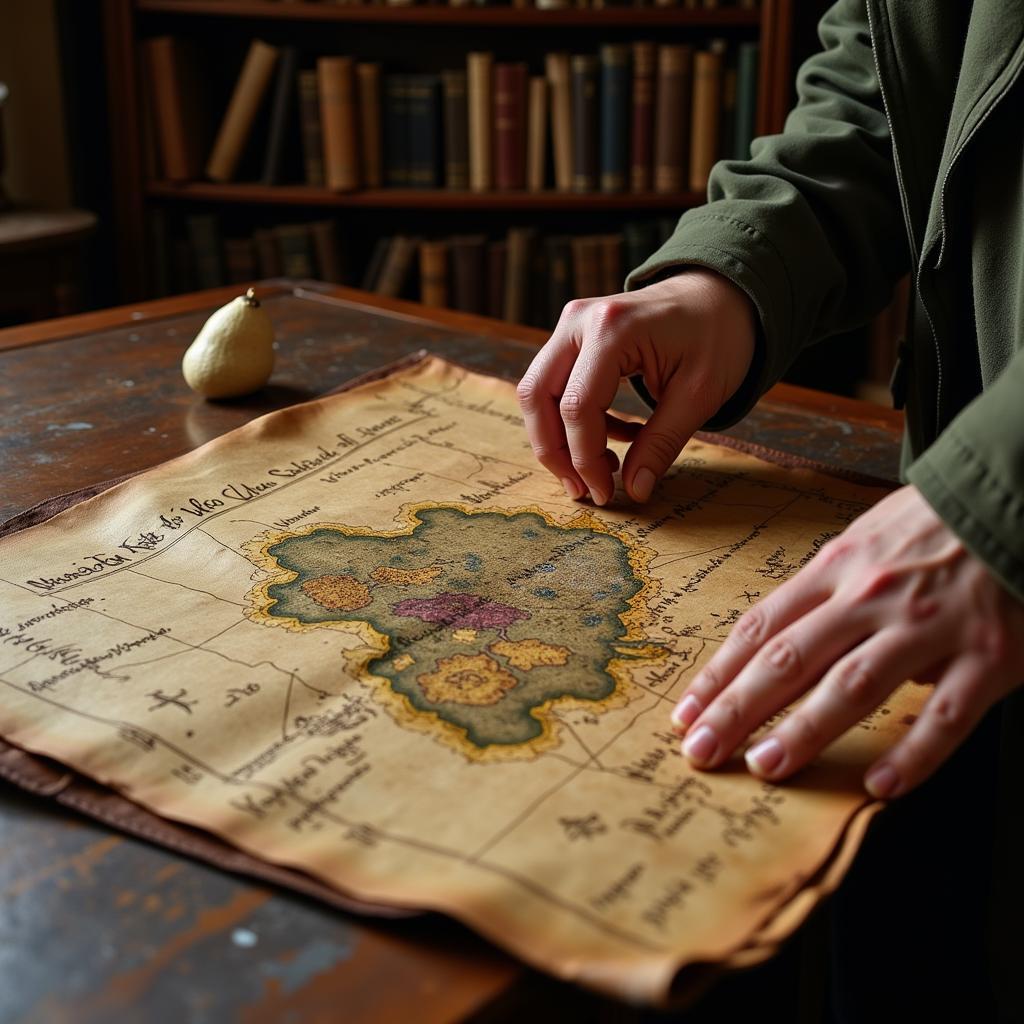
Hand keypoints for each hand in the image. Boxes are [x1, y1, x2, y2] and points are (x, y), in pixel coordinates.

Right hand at [517, 271, 756, 505]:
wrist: (722, 293)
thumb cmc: (718, 336)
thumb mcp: (699, 395)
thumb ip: (661, 444)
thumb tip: (634, 490)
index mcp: (612, 330)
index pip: (577, 408)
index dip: (584, 459)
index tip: (605, 493)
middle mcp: (580, 321)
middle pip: (537, 397)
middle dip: (554, 451)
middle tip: (582, 490)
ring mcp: (571, 323)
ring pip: (536, 391)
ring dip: (556, 437)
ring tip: (595, 470)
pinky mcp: (573, 334)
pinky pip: (554, 383)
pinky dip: (572, 419)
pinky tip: (610, 439)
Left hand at [670, 485, 1023, 797]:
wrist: (1013, 498)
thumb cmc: (930, 525)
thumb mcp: (863, 540)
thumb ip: (826, 594)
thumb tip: (794, 654)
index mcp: (834, 568)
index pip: (760, 628)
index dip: (719, 674)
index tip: (686, 712)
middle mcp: (869, 597)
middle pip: (788, 660)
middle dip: (737, 710)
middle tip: (701, 752)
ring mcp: (926, 627)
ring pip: (852, 686)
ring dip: (803, 731)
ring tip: (765, 767)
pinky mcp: (987, 655)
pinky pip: (945, 716)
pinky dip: (913, 755)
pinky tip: (879, 786)